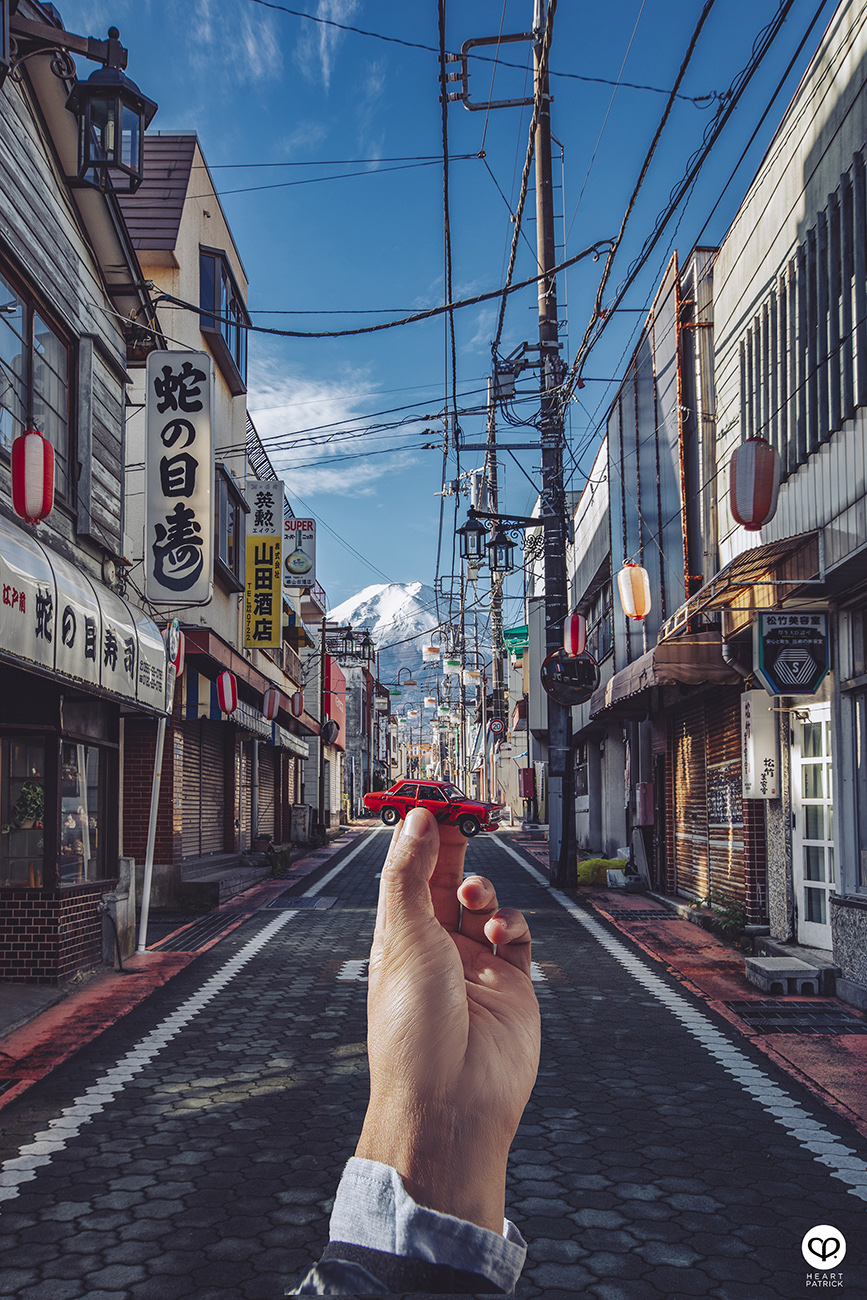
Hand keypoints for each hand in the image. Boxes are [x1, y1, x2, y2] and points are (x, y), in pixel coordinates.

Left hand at [355, 806, 540, 1233]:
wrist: (452, 1101)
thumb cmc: (413, 1025)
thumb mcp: (402, 934)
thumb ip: (410, 873)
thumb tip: (415, 820)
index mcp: (398, 938)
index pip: (408, 874)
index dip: (419, 838)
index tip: (431, 801)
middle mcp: (435, 950)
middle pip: (446, 883)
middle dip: (456, 849)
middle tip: (466, 816)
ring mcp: (474, 967)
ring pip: (485, 906)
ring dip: (483, 891)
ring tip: (476, 899)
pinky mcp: (512, 985)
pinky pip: (517, 937)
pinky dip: (512, 923)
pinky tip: (500, 933)